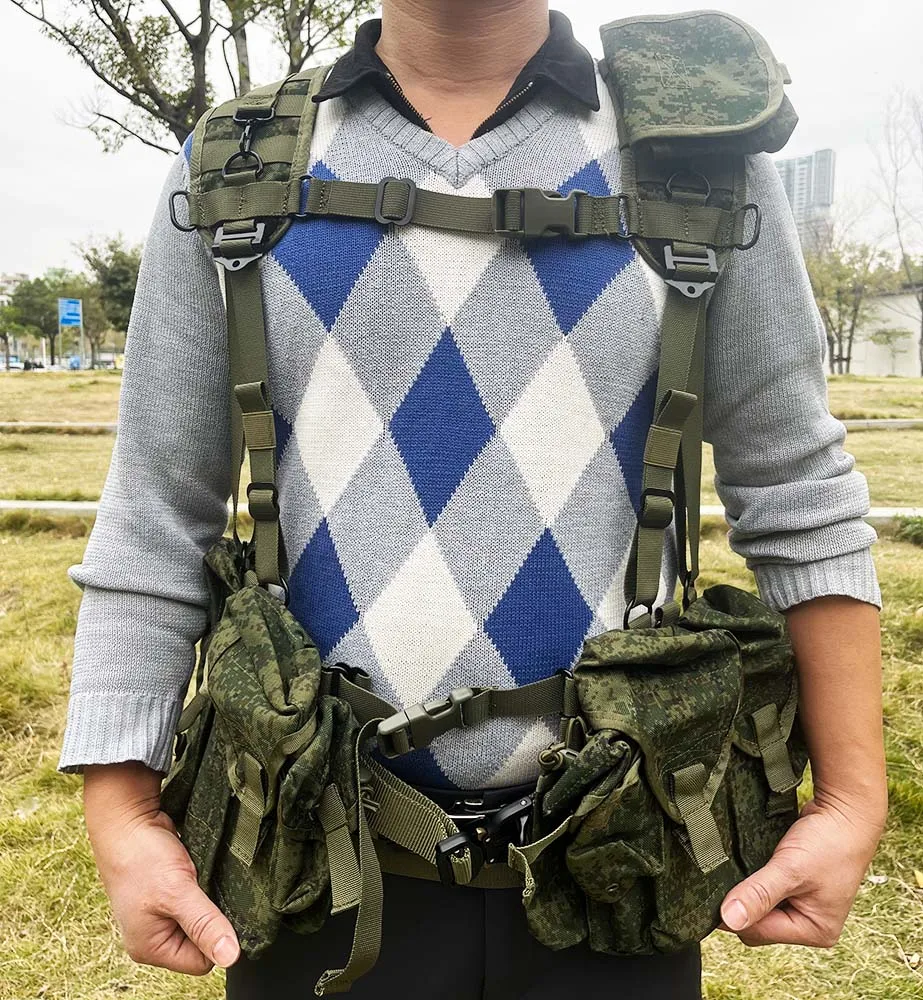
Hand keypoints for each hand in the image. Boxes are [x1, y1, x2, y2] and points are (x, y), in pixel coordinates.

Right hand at [84, 762, 239, 974]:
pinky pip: (198, 898)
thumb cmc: (142, 857)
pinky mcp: (170, 892)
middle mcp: (155, 935)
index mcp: (151, 947)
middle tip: (209, 889)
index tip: (221, 910)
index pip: (201, 962)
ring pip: (202, 917)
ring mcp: (161, 913)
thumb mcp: (178, 892)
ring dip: (210, 899)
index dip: (216, 939)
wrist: (128, 819)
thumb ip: (204, 924)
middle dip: (212, 917)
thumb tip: (230, 957)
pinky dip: (204, 885)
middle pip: (202, 941)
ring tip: (204, 878)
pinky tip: (202, 871)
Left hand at [719, 785, 886, 947]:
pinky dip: (753, 878)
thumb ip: (759, 894)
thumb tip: (729, 918)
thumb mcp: (790, 869)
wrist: (846, 811)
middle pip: (757, 922)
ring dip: (747, 888)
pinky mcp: (794, 885)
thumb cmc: (828, 842)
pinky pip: (764, 888)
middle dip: (742, 901)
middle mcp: (808, 922)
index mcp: (814, 930)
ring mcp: (802, 903)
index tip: (714, 891)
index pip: (758, 932)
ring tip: (742, 866)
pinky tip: (747, 863)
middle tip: (730, 874)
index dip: (734, 913)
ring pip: (758, 905)